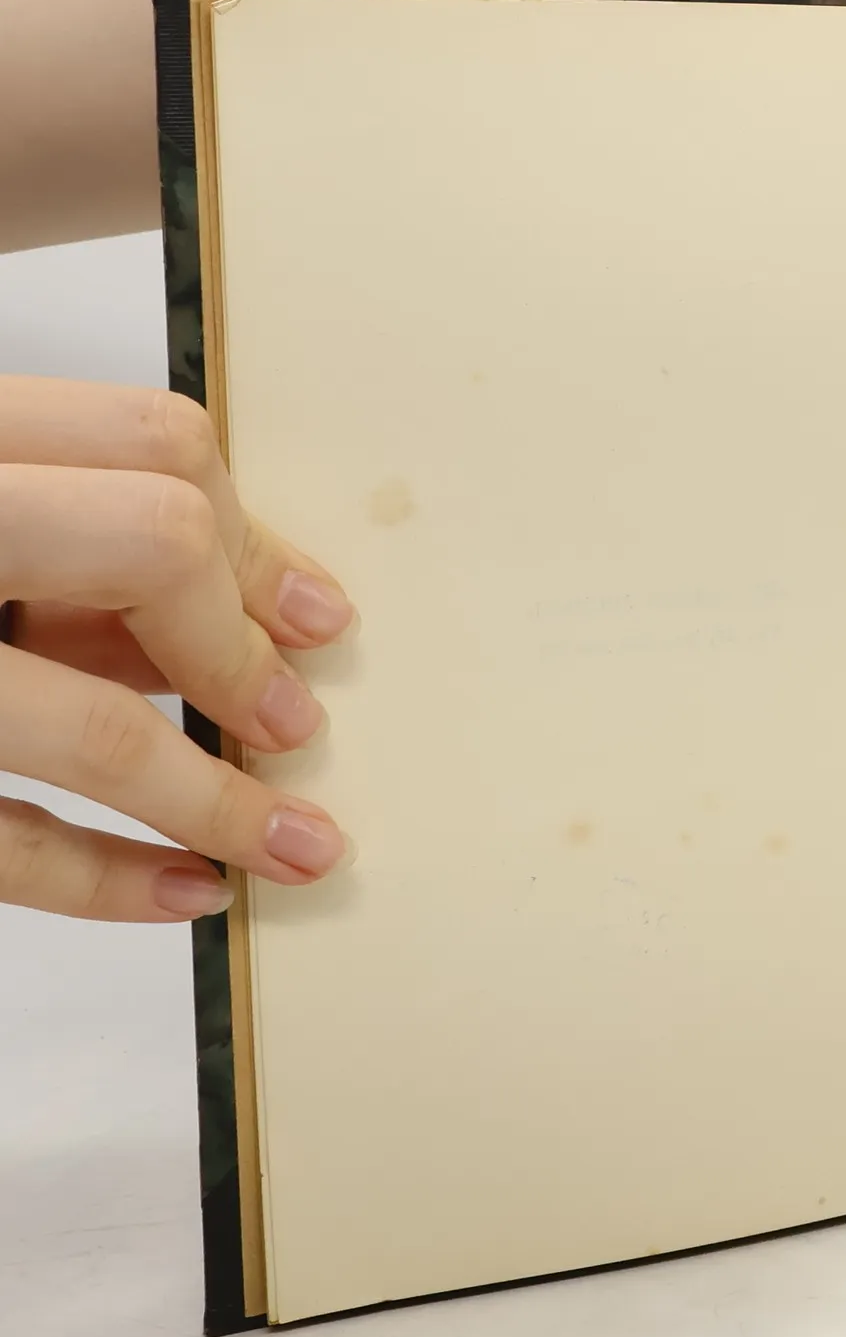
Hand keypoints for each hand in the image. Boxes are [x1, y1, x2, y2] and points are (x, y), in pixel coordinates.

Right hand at [0, 377, 354, 921]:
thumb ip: (83, 541)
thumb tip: (272, 618)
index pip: (152, 443)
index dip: (253, 543)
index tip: (322, 624)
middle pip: (151, 542)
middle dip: (243, 646)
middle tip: (298, 725)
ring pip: (91, 728)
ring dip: (215, 802)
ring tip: (299, 847)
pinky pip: (1, 844)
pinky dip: (105, 883)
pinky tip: (187, 892)